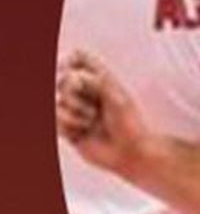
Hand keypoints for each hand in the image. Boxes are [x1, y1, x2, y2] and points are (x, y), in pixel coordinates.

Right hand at [55, 50, 149, 175]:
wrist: (131, 153)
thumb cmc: (131, 125)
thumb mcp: (118, 98)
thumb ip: (96, 82)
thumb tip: (72, 74)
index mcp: (103, 81)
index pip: (81, 60)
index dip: (70, 60)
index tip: (66, 67)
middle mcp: (88, 93)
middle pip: (64, 81)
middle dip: (73, 92)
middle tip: (93, 108)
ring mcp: (78, 110)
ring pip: (58, 102)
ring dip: (74, 112)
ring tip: (91, 121)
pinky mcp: (70, 128)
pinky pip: (55, 120)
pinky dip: (67, 125)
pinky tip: (81, 132)